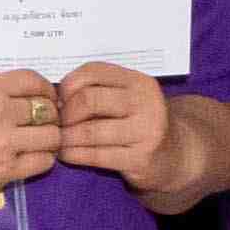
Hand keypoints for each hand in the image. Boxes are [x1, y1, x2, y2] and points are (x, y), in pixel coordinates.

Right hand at [0, 72, 61, 193]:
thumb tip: (28, 96)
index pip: (34, 82)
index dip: (46, 89)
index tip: (46, 96)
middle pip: (47, 111)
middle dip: (49, 115)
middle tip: (42, 121)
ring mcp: (2, 145)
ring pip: (51, 138)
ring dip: (49, 137)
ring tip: (39, 139)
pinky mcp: (2, 171)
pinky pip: (42, 162)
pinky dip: (43, 158)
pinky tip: (31, 155)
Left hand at [50, 60, 176, 183]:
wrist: (175, 155)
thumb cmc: (137, 122)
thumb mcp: (123, 98)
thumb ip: (95, 90)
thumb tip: (54, 100)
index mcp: (137, 81)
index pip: (92, 72)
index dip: (67, 85)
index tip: (58, 100)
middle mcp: (145, 102)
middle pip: (89, 100)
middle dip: (65, 113)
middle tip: (56, 124)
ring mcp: (146, 131)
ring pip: (90, 131)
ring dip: (65, 137)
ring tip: (57, 140)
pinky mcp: (141, 158)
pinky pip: (97, 155)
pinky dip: (74, 154)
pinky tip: (66, 154)